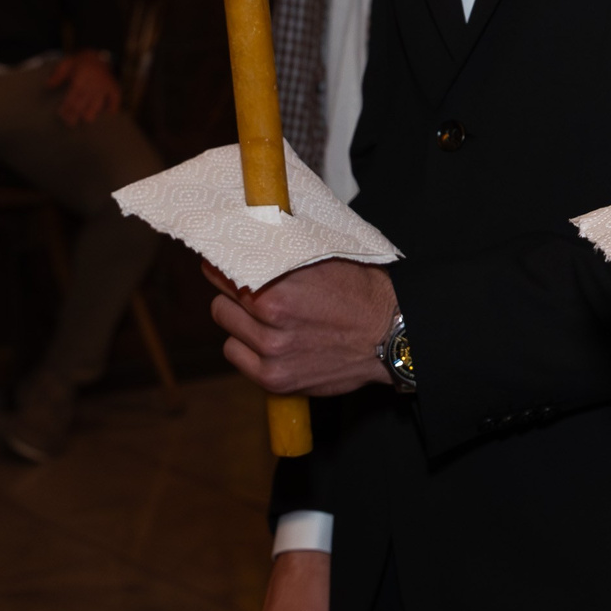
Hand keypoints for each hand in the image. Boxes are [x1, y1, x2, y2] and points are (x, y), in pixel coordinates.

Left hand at [45, 49, 120, 124]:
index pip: (72, 96)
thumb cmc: (81, 62)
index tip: (61, 114)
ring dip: (90, 114)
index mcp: (81, 78)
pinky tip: (108, 114)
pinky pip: (115, 99)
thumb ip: (57, 74)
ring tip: (85, 120)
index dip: (66, 107)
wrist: (100, 55)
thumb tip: (48, 85)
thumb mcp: (67, 63)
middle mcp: (93, 84)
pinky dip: (112, 107)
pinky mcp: (114, 88)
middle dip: (75, 114)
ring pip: (97, 105)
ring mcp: (105, 87)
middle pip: (82, 103)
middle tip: (69, 123)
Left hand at [208, 258, 397, 396]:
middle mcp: (271, 319)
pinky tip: (268, 339)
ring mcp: (271, 352)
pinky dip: (246, 347)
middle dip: (233, 294)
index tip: (226, 262)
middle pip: (219, 301)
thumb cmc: (362, 292)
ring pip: (226, 328)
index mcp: (279, 285)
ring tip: (266, 317)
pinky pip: (235, 355)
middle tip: (252, 290)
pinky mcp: (274, 379)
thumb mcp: (324, 255)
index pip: (223, 270)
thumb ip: (283, 250)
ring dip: (240, 321)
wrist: (391, 336)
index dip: (224, 264)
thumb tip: (251, 232)